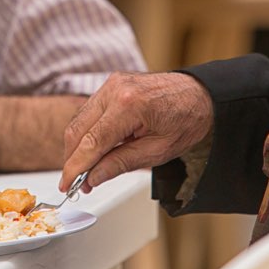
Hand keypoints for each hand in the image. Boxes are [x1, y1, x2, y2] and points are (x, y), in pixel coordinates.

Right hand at [59, 71, 213, 193]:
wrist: (200, 95)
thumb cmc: (186, 120)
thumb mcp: (157, 151)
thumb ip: (120, 164)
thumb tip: (93, 177)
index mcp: (129, 105)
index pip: (91, 143)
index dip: (75, 167)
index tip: (68, 185)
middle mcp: (115, 89)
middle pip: (77, 129)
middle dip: (72, 158)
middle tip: (76, 182)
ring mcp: (111, 84)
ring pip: (79, 120)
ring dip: (78, 146)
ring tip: (88, 169)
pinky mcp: (110, 84)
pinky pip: (89, 111)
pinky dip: (87, 132)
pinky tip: (95, 149)